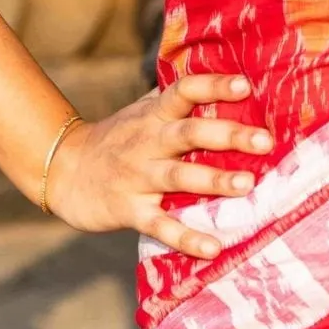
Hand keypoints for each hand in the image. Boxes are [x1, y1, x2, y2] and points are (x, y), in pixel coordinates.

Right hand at [46, 72, 272, 250]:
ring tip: (247, 184)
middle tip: (264, 140)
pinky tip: (214, 247)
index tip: (245, 86)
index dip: (213, 86)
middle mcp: (148, 142)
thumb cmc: (119, 138)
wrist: (63, 170)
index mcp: (154, 114)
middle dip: (227, 135)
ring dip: (213, 180)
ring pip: (179, 177)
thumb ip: (179, 100)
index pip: (185, 91)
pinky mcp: (129, 211)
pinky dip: (187, 238)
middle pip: (189, 133)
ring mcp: (137, 177)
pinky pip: (161, 226)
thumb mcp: (143, 111)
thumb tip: (232, 80)